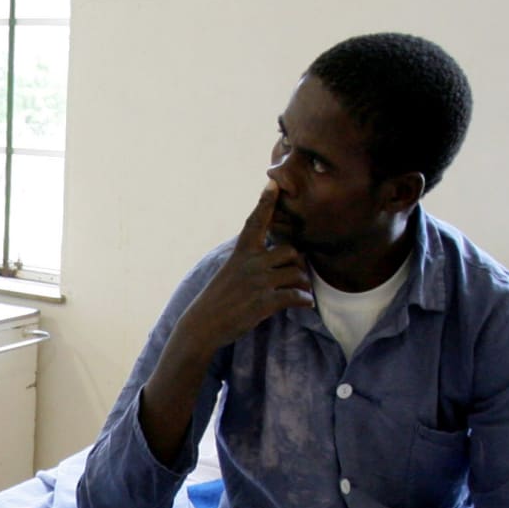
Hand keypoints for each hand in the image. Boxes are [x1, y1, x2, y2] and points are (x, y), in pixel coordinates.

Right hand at [185, 183, 314, 349]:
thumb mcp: (230, 270)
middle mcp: (251, 263)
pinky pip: (296, 296)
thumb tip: (273, 255)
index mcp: (242, 252)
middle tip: (297, 275)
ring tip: (301, 292)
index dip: (265, 201)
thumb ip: (250, 259)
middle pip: (290, 251)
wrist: (203, 325)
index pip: (255, 221)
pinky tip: (305, 304)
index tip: (273, 182)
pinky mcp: (265, 302)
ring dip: (303, 284)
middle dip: (297, 263)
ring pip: (297, 273)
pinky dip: (304, 300)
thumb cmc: (218, 298)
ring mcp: (258, 282)